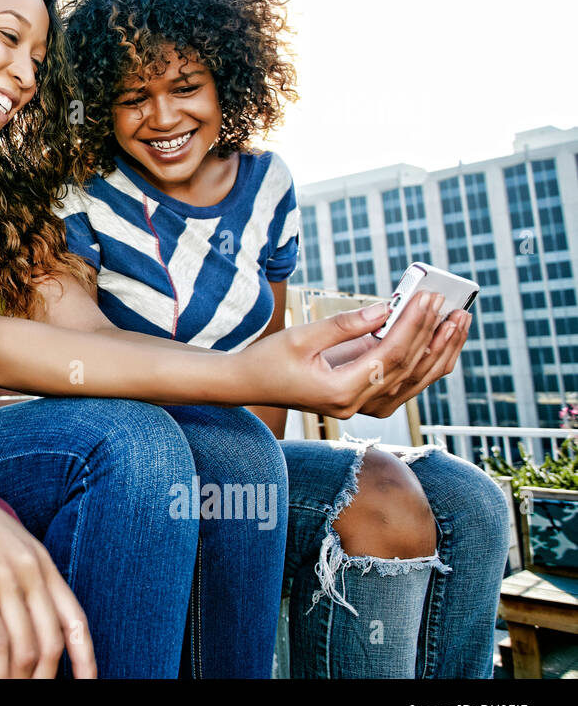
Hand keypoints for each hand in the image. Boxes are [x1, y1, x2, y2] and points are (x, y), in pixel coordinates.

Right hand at [0, 451, 95, 678]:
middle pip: (50, 643)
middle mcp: (29, 571)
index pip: (75, 622)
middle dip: (44, 680)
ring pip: (24, 649)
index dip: (86, 660)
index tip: (87, 685)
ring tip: (9, 696)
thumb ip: (22, 571)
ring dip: (18, 682)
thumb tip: (26, 610)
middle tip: (32, 695)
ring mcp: (3, 579)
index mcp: (41, 562)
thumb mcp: (5, 540)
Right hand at [240, 290, 443, 418]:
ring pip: (413, 382)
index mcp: (339, 391)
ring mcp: (360, 407)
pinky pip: (404, 384)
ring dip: (438, 352)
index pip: (390, 358)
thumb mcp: (301, 336)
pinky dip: (424, 363)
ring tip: (458, 323)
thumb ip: (345, 324)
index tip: (428, 298)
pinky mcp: (361, 400)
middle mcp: (355, 405)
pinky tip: (439, 341)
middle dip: (434, 336)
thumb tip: (387, 308)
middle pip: (408, 370)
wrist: (248, 385)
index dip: (413, 326)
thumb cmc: (268, 359)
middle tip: (455, 307)